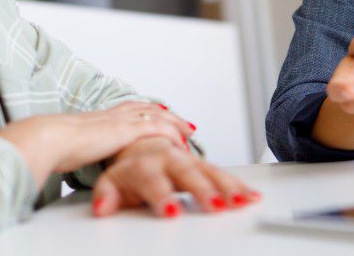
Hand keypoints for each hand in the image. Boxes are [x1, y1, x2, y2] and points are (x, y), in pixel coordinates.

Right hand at [0, 102, 191, 187]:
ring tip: (189, 130)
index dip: (143, 110)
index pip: (127, 109)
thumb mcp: (68, 145)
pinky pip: (157, 128)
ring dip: (174, 121)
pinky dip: (171, 132)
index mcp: (99, 117)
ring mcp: (120, 120)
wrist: (49, 138)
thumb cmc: (51, 146)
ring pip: (156, 115)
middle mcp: (112, 114)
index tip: (156, 111)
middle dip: (165, 112)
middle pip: (146, 107)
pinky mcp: (126, 130)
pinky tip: (181, 140)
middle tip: (180, 118)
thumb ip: (75, 148)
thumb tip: (69, 156)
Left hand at [92, 136, 260, 217]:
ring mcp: (188, 159)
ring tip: (241, 200)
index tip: (170, 211)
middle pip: (186, 173)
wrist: (140, 142)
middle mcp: (169, 157)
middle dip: (202, 189)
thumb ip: (107, 194)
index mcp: (144, 162)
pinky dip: (237, 184)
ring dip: (226, 185)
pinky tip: (251, 195)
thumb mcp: (111, 182)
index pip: (152, 179)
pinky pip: (221, 173)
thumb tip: (102, 207)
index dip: (160, 195)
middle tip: (216, 205)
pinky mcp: (201, 164)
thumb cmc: (128, 168)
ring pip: (208, 170)